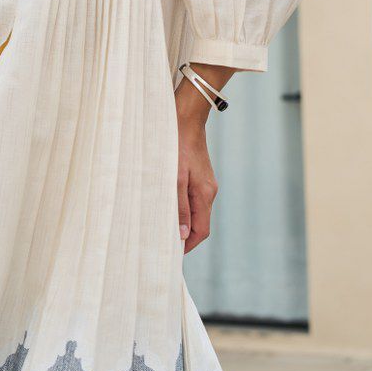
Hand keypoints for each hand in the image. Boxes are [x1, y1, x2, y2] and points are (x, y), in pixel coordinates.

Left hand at [176, 109, 217, 254]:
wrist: (186, 117)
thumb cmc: (177, 145)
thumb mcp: (174, 177)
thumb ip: (179, 206)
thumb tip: (181, 235)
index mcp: (204, 194)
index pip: (201, 231)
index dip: (187, 245)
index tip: (172, 253)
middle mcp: (208, 191)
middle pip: (199, 223)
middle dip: (184, 235)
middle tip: (163, 242)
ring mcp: (205, 182)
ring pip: (195, 210)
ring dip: (182, 220)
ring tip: (162, 225)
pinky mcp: (199, 174)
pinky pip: (193, 197)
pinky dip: (182, 206)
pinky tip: (167, 203)